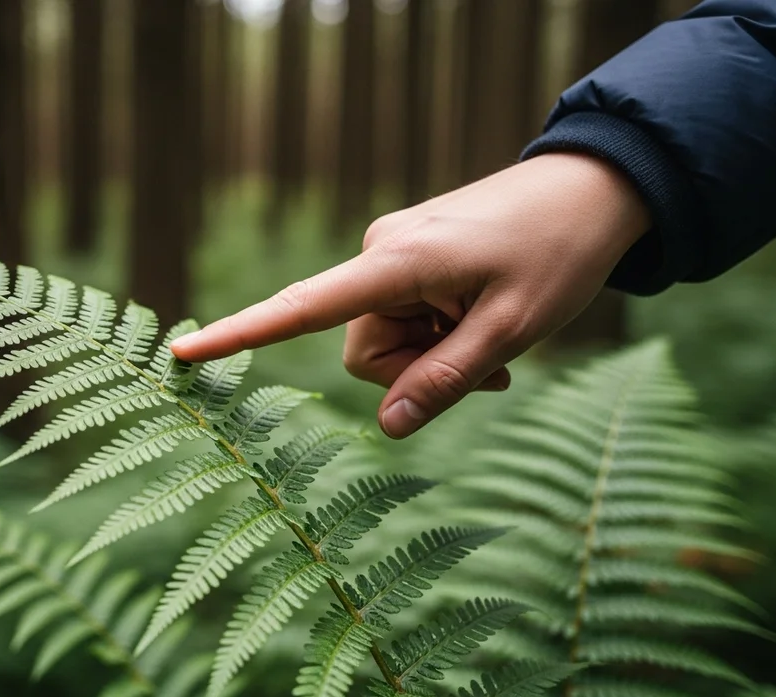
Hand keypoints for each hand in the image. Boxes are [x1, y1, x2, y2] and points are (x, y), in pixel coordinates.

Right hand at [170, 153, 650, 438]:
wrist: (592, 189)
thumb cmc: (558, 254)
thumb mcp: (513, 329)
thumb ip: (447, 380)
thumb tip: (389, 427)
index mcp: (395, 263)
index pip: (303, 308)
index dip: (241, 334)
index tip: (183, 355)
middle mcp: (379, 254)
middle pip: (364, 351)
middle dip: (418, 372)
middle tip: (491, 366)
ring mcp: (392, 255)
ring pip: (385, 342)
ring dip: (436, 356)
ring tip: (496, 339)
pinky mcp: (407, 259)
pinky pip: (403, 319)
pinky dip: (439, 336)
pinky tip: (483, 325)